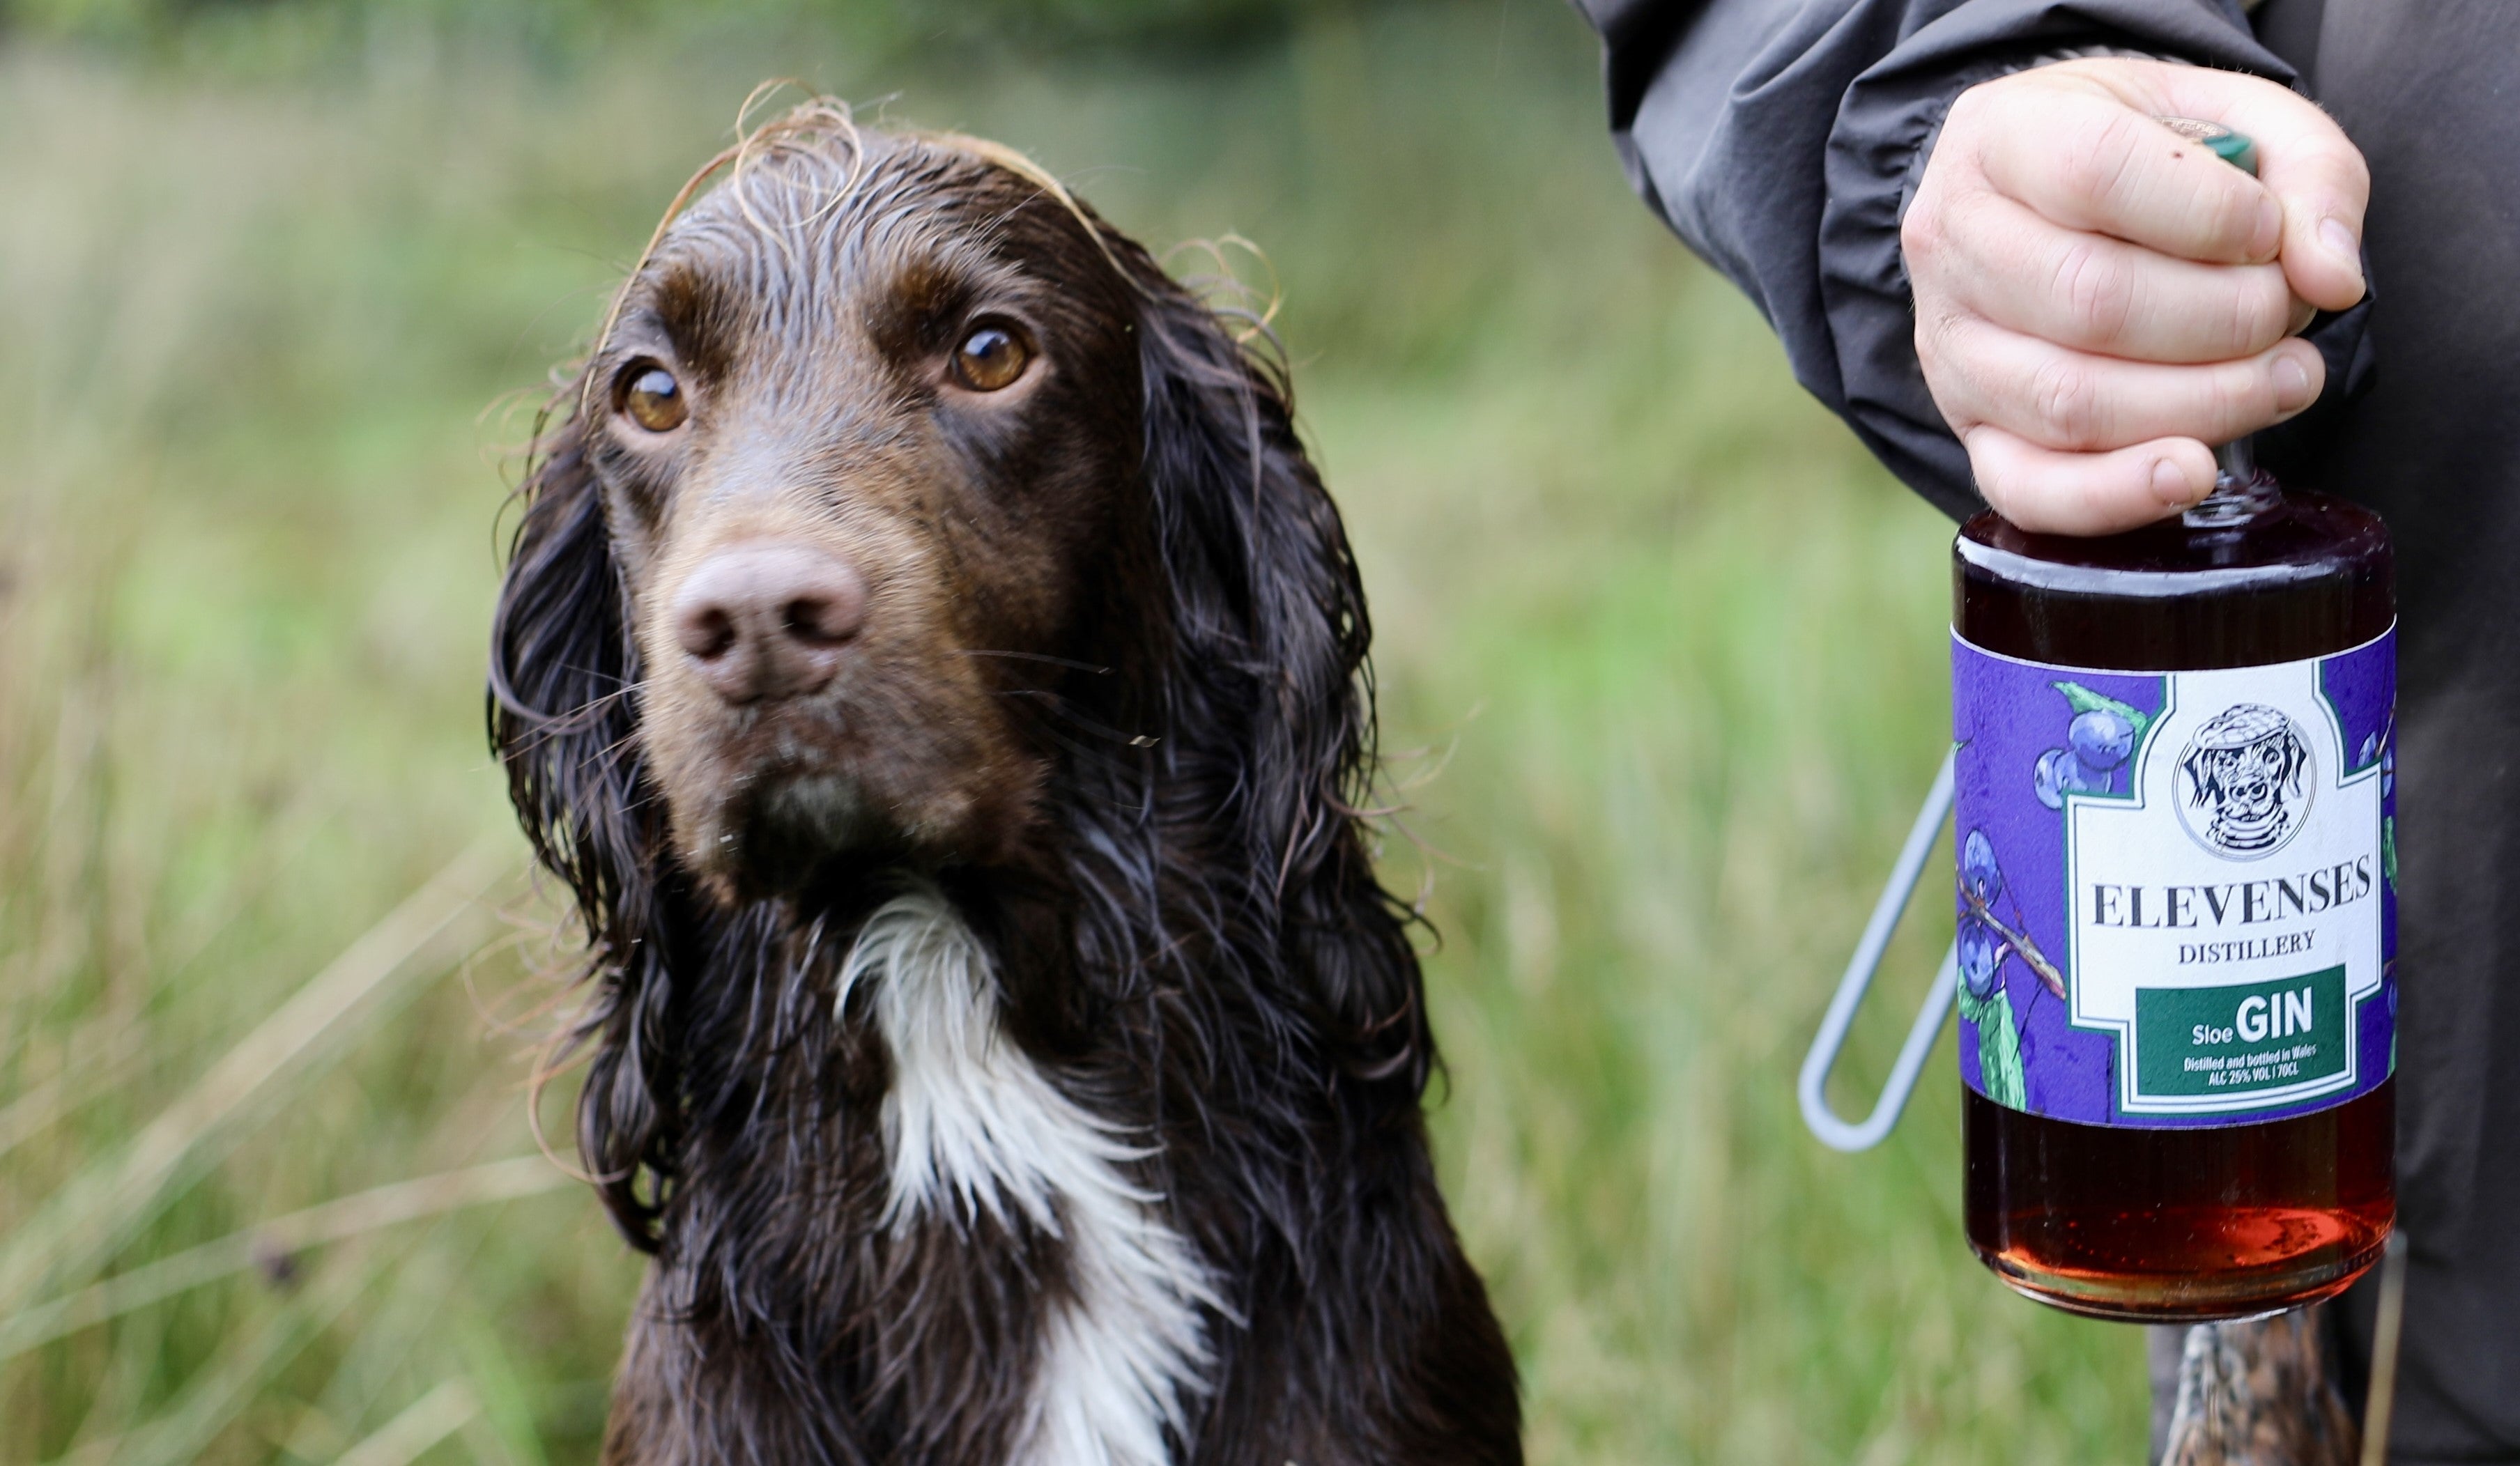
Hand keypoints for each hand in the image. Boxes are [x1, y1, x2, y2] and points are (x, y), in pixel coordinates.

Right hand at [1902, 58, 2368, 533]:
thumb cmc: (2146, 154)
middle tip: (2289, 314)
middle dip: (2227, 320)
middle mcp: (1951, 242)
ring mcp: (1949, 346)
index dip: (2211, 214)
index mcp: (2001, 135)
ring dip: (2204, 404)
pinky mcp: (1968, 428)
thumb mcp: (2236, 114)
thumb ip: (2307, 172)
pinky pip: (2027, 487)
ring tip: (2283, 379)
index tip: (2271, 232)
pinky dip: (2116, 496)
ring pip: (2071, 401)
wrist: (2049, 199)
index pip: (2098, 172)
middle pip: (2091, 301)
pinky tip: (2191, 474)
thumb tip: (2330, 278)